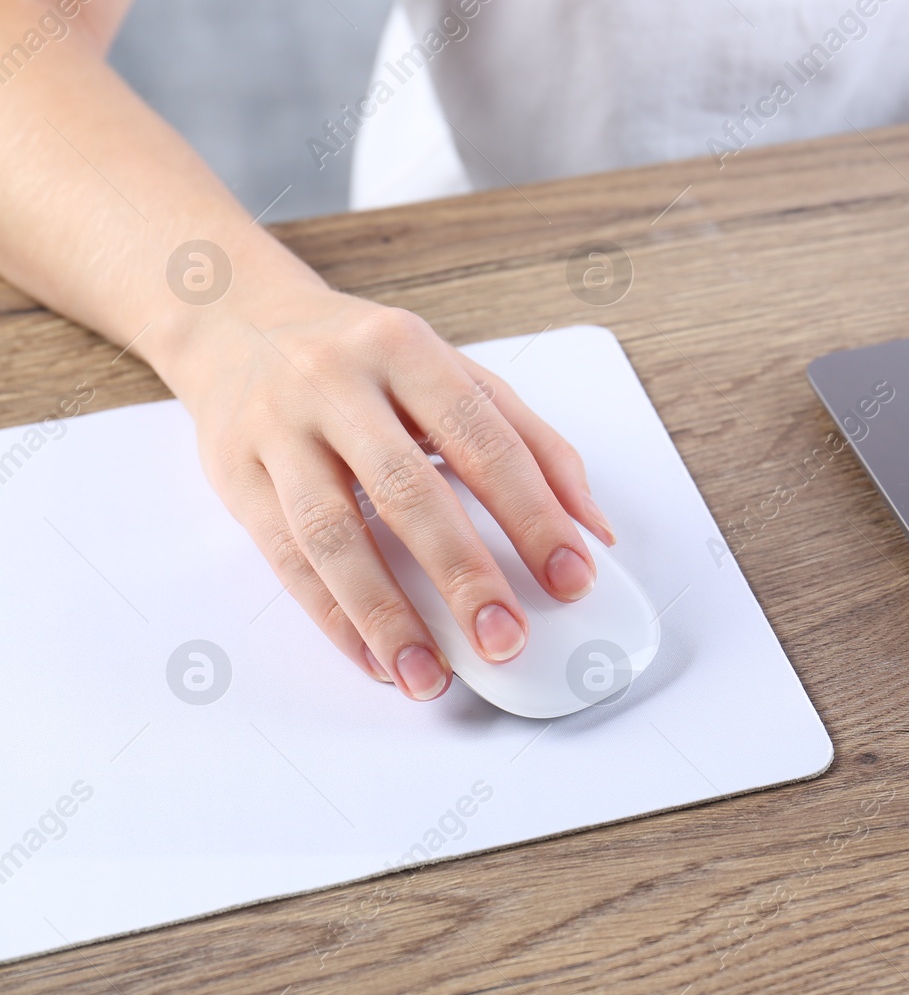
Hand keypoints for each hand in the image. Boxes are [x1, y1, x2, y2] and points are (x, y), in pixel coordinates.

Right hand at [160, 284, 614, 700]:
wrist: (232, 319)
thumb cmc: (362, 356)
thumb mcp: (450, 371)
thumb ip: (529, 442)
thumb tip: (590, 527)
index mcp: (407, 349)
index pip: (483, 439)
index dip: (533, 514)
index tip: (571, 576)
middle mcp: (336, 384)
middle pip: (408, 490)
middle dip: (463, 574)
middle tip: (504, 638)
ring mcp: (277, 430)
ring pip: (332, 534)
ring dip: (386, 616)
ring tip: (429, 675)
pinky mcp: (234, 476)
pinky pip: (285, 559)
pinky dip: (334, 618)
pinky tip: (375, 657)